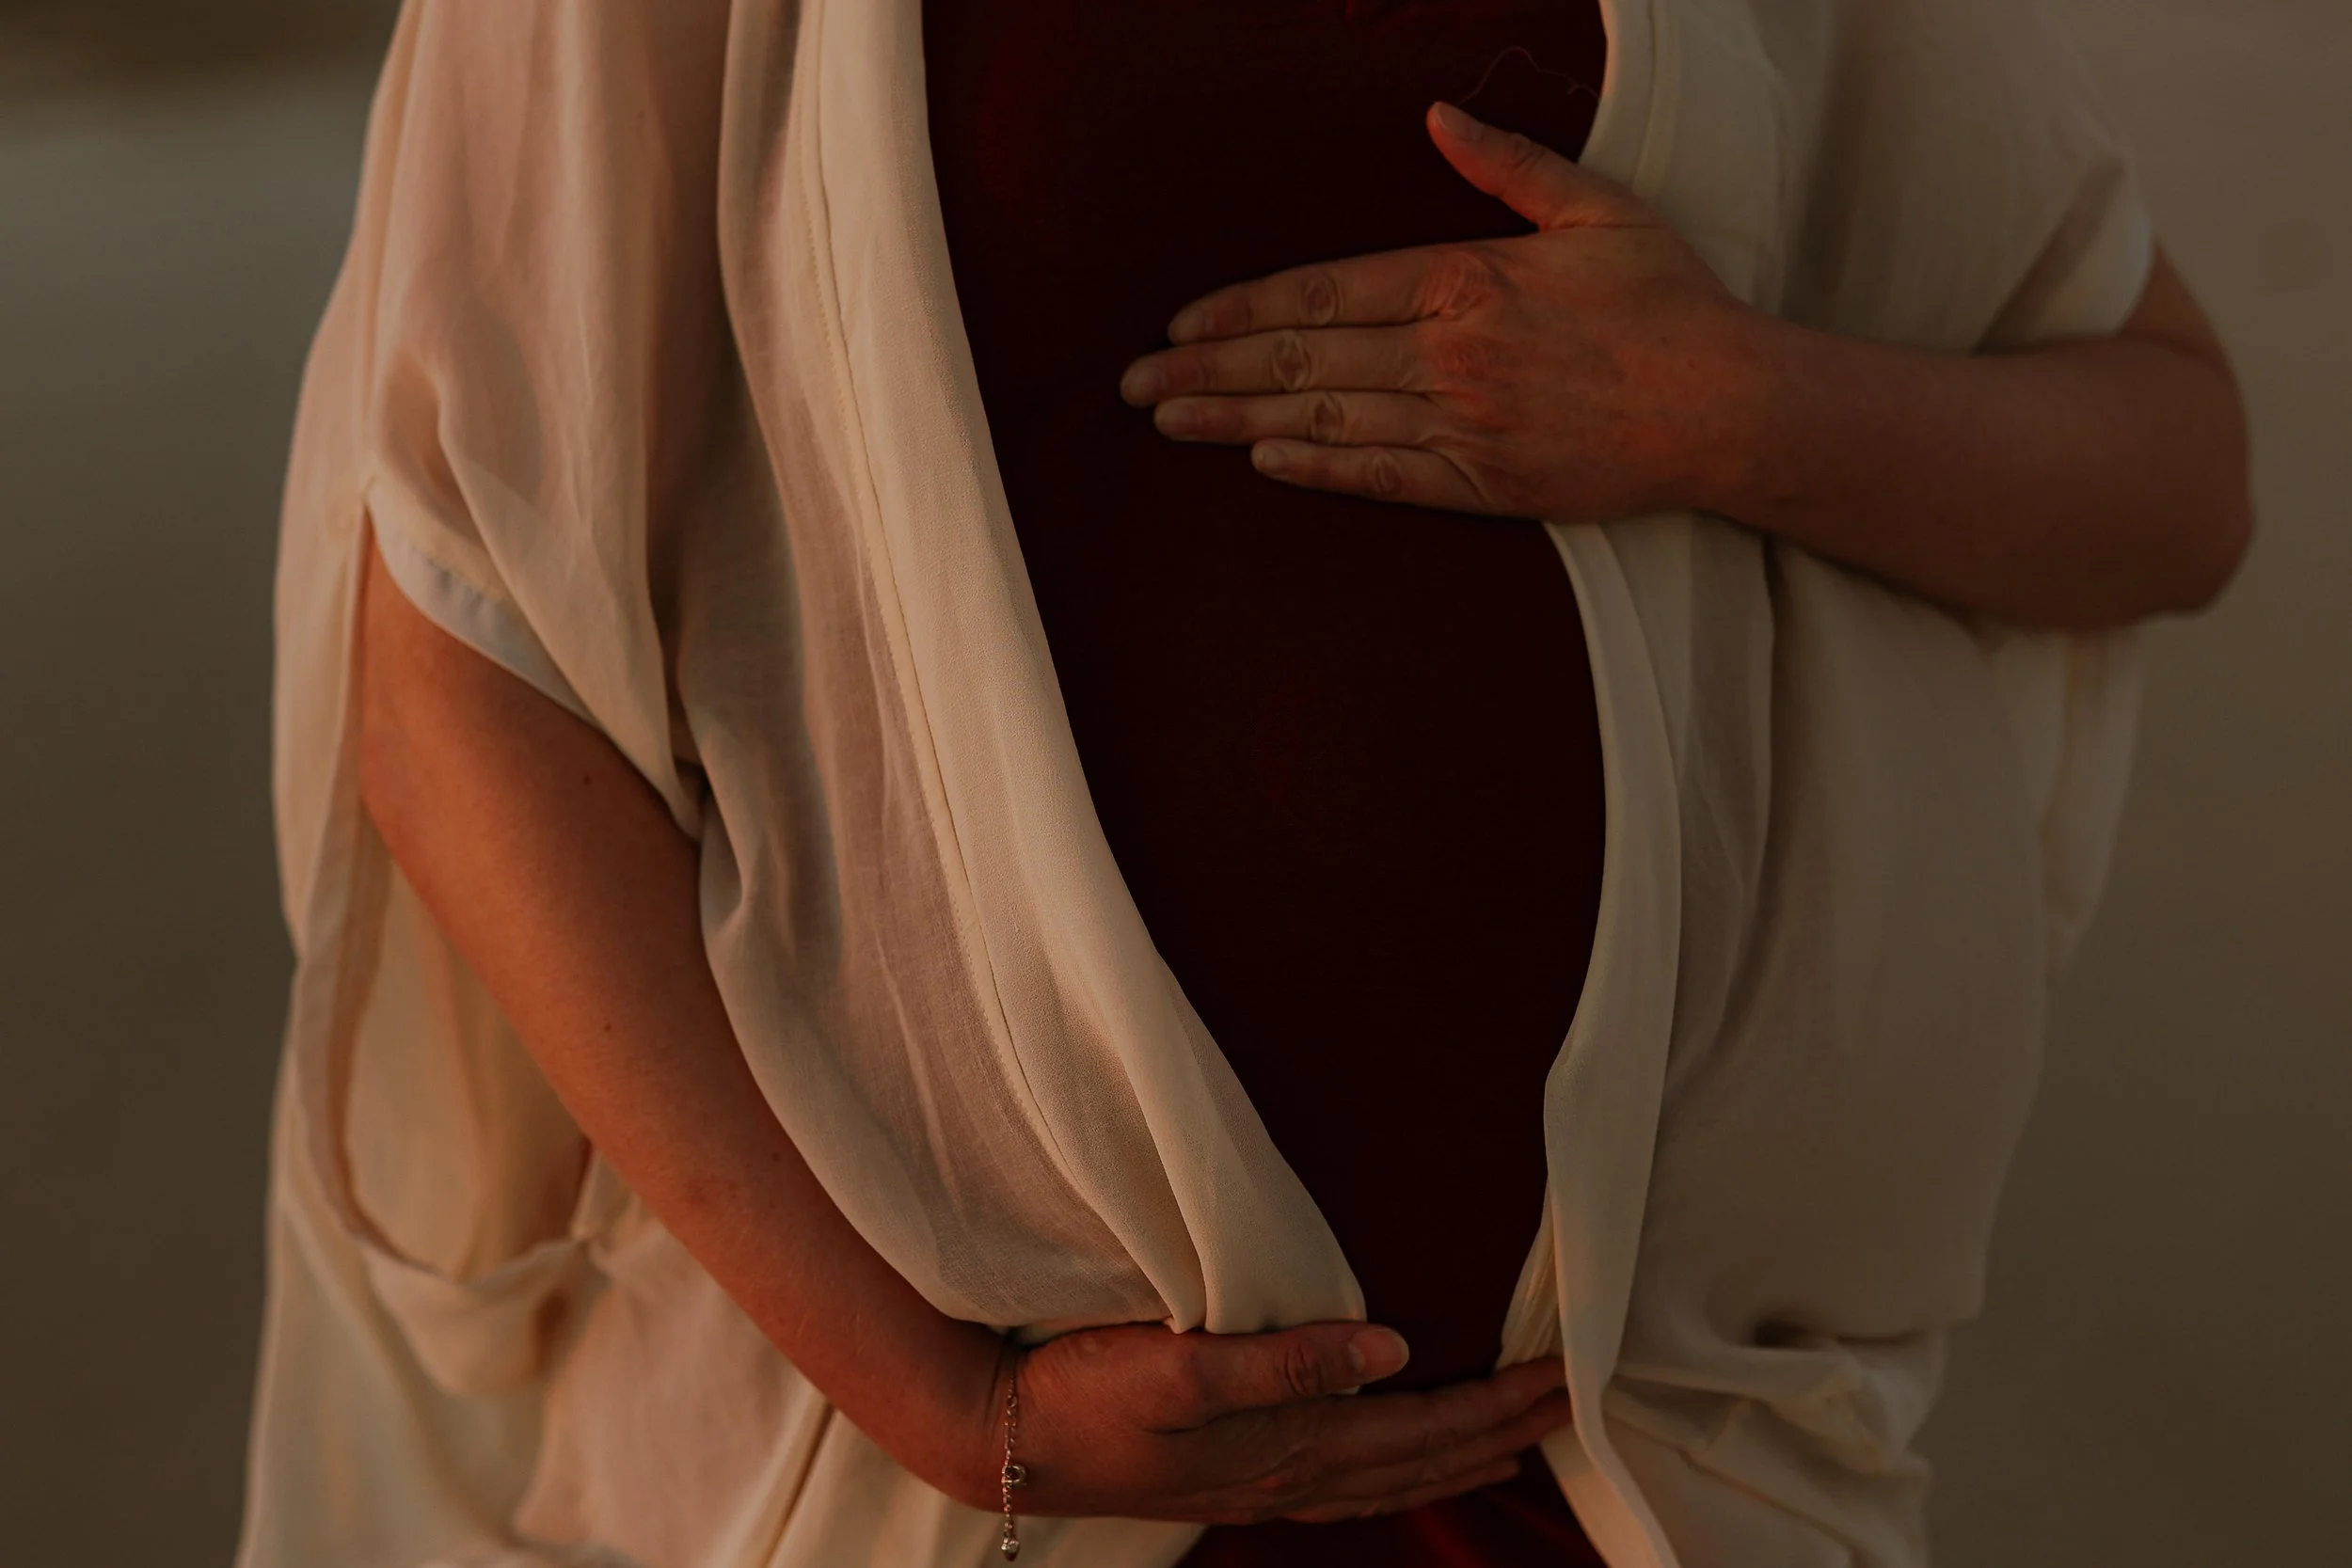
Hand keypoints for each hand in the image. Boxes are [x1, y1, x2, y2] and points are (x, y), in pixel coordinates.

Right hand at [966, 1320, 1573, 1525]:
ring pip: (1393, 1476)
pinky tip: (1399, 1457)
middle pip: (1426, 1459)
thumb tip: (1393, 1346)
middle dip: (1506, 1431)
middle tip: (1575, 1400)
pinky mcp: (1232, 1473)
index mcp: (1291, 1444)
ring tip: (1513, 1438)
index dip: (1503, 1404)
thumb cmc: (1083, 1391)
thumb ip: (1288, 1358)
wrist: (1003, 1439)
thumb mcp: (1180, 1366)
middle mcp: (1290, 1472)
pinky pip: (1349, 1478)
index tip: (1570, 1374)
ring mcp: (1262, 1481)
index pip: (1427, 1426)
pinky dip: (1400, 1468)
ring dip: (1461, 1455)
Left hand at [1117, 99, 1761, 526]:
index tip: (1182, 324)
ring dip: (1240, 421)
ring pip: (1328, 420)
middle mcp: (1452, 354)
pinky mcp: (1487, 484)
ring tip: (1171, 424)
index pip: (1324, 290)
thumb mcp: (1595, 207)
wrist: (1730, 404)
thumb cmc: (1668, 301)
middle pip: (1305, 358)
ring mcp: (1466, 424)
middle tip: (1135, 386)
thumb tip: (1436, 113)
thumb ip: (1506, 163)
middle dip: (1209, 371)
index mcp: (1466, 279)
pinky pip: (1386, 478)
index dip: (1243, 308)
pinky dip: (1321, 470)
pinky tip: (1264, 462)